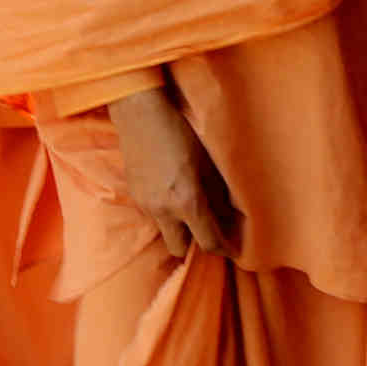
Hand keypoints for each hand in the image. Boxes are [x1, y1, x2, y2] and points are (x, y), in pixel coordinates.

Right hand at [106, 84, 238, 262]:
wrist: (141, 115)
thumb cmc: (181, 132)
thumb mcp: (208, 162)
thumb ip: (218, 193)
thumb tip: (230, 214)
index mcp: (187, 201)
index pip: (207, 241)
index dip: (223, 249)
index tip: (233, 250)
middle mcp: (164, 210)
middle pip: (179, 249)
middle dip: (193, 245)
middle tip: (207, 231)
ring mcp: (145, 205)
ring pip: (165, 231)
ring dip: (177, 226)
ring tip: (188, 207)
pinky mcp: (134, 196)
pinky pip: (153, 215)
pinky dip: (165, 212)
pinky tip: (171, 191)